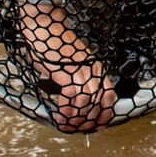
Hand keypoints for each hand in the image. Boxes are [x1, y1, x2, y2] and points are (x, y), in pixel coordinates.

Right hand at [19, 2, 114, 132]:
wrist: (45, 27)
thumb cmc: (53, 45)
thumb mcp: (70, 63)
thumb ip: (74, 78)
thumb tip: (71, 99)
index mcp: (96, 68)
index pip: (109, 95)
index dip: (106, 113)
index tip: (99, 126)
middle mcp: (92, 70)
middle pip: (100, 103)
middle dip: (90, 120)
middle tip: (79, 129)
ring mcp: (81, 71)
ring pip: (87, 103)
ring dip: (76, 117)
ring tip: (66, 122)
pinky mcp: (68, 73)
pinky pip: (72, 98)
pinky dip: (66, 109)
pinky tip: (59, 113)